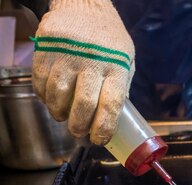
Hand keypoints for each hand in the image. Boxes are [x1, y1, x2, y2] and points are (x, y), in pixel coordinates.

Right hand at [32, 0, 134, 144]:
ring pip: (58, 96)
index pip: (110, 105)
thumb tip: (114, 117)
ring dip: (60, 113)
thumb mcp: (126, 59)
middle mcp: (91, 62)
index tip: (99, 139)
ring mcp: (66, 56)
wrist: (83, 4)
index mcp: (116, 67)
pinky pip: (41, 83)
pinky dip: (45, 97)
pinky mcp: (45, 50)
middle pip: (83, 105)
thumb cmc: (108, 39)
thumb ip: (120, 85)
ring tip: (64, 116)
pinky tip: (52, 99)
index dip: (103, 127)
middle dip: (79, 126)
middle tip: (78, 132)